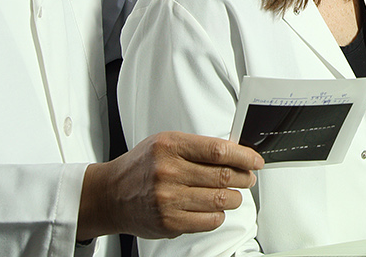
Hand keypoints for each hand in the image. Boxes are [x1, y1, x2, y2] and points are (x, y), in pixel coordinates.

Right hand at [78, 131, 263, 240]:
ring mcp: (168, 199)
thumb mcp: (164, 144)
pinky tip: (215, 209)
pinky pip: (209, 220)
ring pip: (220, 200)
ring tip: (232, 194)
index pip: (219, 150)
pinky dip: (219, 215)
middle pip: (223, 175)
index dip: (244, 156)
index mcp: (169, 146)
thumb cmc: (141, 167)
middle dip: (243, 178)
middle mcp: (168, 172)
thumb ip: (196, 147)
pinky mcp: (169, 222)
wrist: (111, 195)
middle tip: (247, 178)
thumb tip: (235, 152)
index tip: (255, 161)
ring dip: (234, 198)